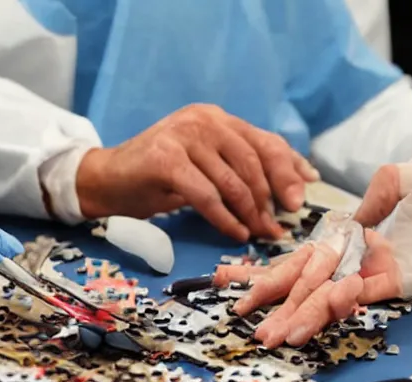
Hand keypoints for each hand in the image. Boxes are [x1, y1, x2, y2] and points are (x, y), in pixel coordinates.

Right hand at [75, 104, 318, 241]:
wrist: (108, 179)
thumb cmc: (160, 177)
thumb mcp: (206, 166)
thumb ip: (241, 169)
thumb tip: (294, 187)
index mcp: (217, 118)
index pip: (266, 141)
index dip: (290, 168)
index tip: (304, 195)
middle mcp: (203, 120)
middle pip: (254, 161)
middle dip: (271, 198)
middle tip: (278, 226)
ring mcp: (183, 136)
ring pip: (233, 180)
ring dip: (251, 213)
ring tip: (258, 233)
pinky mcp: (166, 159)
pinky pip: (207, 195)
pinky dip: (225, 218)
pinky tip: (235, 232)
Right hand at [215, 148, 411, 346]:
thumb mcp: (405, 175)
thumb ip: (375, 194)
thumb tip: (350, 220)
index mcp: (355, 236)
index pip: (302, 257)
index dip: (267, 270)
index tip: (230, 281)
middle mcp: (364, 258)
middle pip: (311, 284)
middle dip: (278, 305)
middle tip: (248, 324)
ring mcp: (384, 270)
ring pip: (335, 297)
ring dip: (305, 316)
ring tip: (275, 334)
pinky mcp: (408, 277)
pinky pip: (368, 292)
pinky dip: (345, 299)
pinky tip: (321, 307)